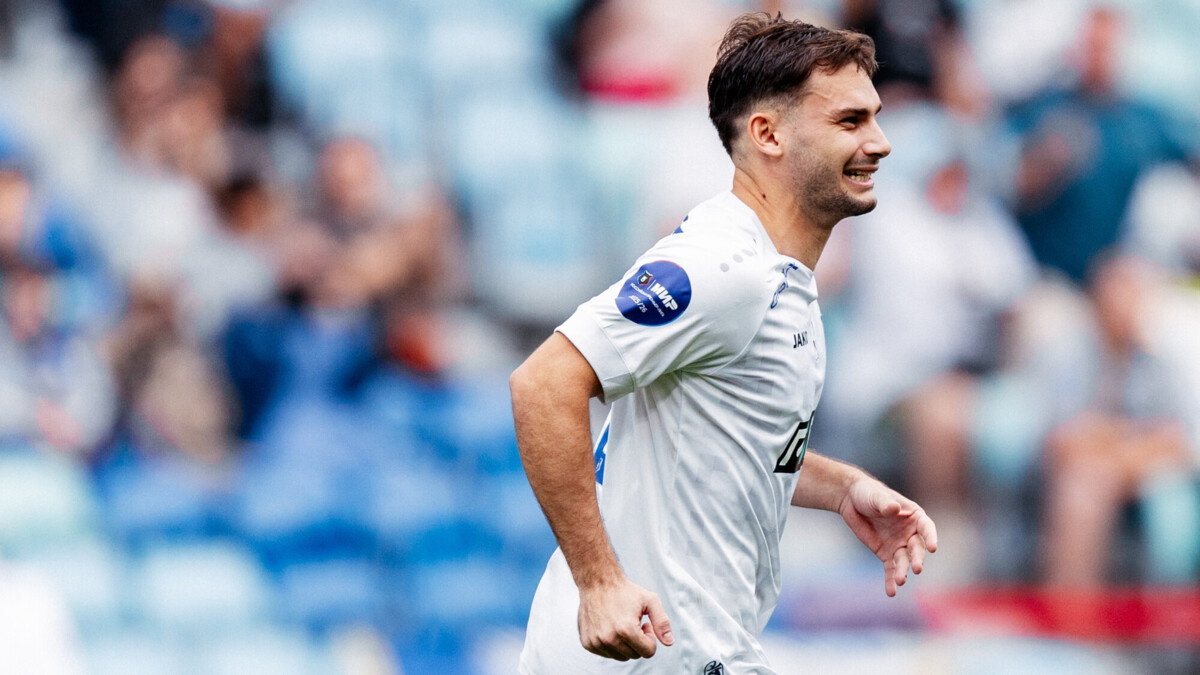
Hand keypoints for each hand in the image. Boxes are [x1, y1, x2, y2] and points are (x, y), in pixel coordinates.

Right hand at [577, 576, 673, 660]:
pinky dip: (611, 644)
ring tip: (621, 624)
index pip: (648, 652)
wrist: (597, 582)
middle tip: (634, 622)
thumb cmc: (624, 590)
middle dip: (638, 641)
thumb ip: (662, 622)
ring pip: (620, 656)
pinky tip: (609, 626)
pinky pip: (606, 653)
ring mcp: (596, 642)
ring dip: (624, 644)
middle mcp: (609, 639)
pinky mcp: (587, 643)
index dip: (650, 638)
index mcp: (626, 630)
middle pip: (634, 656)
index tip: (645, 624)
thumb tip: (669, 642)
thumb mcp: (650, 600)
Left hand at [838, 477, 937, 596]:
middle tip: (916, 568)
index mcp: (914, 516)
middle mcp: (910, 532)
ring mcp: (898, 544)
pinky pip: (890, 569)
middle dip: (917, 559)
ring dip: (903, 571)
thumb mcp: (877, 496)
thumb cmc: (869, 493)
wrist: (851, 500)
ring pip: (903, 561)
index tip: (932, 548)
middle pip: (916, 548)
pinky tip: (891, 592)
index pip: (926, 528)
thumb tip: (894, 509)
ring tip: (900, 581)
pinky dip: (890, 580)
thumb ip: (886, 503)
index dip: (930, 537)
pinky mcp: (885, 553)